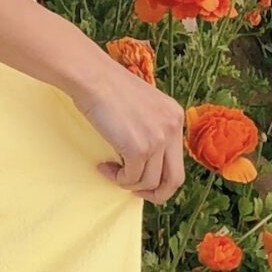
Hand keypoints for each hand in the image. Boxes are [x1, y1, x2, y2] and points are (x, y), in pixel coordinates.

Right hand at [73, 60, 186, 202]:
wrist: (94, 78)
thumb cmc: (111, 89)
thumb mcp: (145, 107)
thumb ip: (153, 130)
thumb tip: (150, 164)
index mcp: (175, 116)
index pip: (177, 161)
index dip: (161, 177)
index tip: (142, 178)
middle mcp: (172, 128)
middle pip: (175, 180)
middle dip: (156, 194)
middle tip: (136, 191)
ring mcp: (157, 139)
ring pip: (149, 182)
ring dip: (128, 183)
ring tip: (112, 170)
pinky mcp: (139, 148)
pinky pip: (130, 179)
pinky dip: (116, 178)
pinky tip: (104, 166)